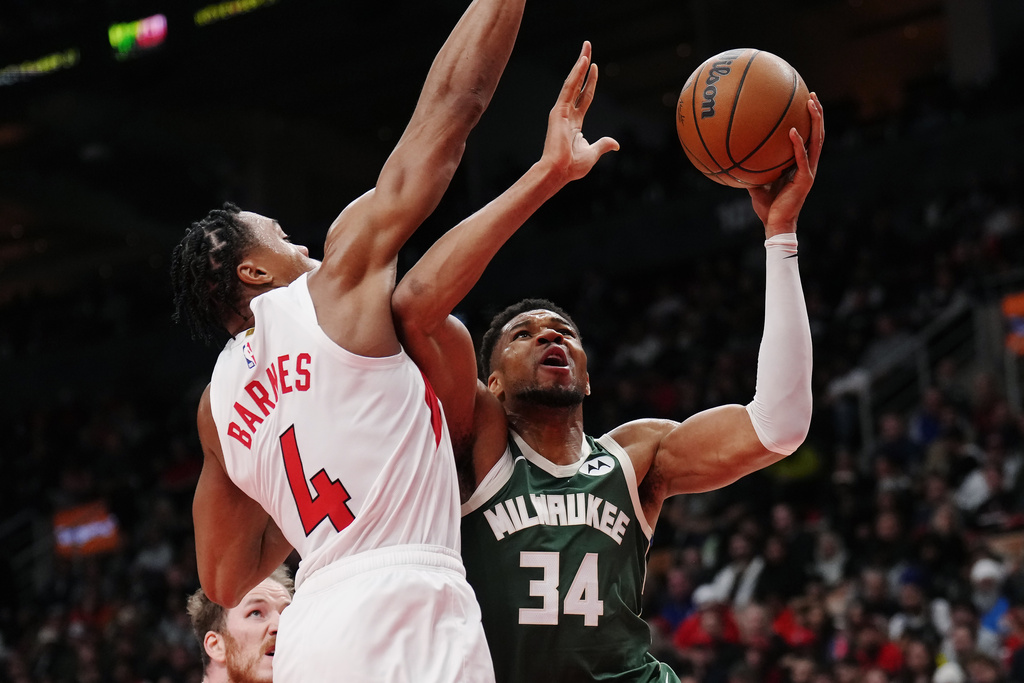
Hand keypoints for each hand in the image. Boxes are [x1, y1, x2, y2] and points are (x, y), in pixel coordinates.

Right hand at [540, 41, 619, 183]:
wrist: (558, 172)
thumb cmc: (572, 167)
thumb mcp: (593, 153)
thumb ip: (603, 145)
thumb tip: (616, 144)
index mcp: (575, 123)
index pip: (584, 97)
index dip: (590, 82)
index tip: (594, 67)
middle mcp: (567, 113)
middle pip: (578, 84)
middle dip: (583, 65)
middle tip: (587, 46)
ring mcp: (562, 111)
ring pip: (573, 82)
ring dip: (580, 63)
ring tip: (587, 47)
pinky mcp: (558, 111)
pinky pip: (569, 88)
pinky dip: (576, 74)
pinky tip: (583, 61)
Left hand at [748, 92, 823, 236]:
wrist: (775, 224)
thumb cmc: (767, 207)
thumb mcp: (757, 183)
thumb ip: (753, 168)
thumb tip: (736, 156)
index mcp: (800, 165)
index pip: (809, 138)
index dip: (809, 121)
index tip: (804, 102)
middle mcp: (808, 165)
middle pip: (818, 134)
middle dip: (817, 113)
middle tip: (811, 95)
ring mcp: (809, 171)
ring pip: (817, 141)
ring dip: (815, 121)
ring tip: (811, 103)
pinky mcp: (805, 179)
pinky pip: (802, 158)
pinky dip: (798, 144)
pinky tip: (793, 130)